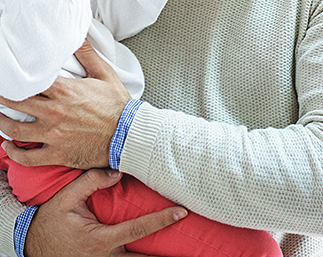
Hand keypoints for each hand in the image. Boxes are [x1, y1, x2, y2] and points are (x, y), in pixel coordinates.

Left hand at [0, 40, 128, 168]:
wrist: (129, 134)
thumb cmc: (118, 105)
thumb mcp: (105, 74)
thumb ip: (87, 54)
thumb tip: (78, 35)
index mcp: (65, 91)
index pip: (29, 81)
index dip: (16, 78)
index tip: (9, 75)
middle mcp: (54, 112)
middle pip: (16, 103)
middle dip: (2, 97)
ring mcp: (53, 135)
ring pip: (14, 130)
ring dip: (0, 122)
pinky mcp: (56, 154)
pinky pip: (27, 157)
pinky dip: (14, 152)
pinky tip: (8, 146)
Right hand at [23, 168, 187, 256]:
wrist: (31, 246)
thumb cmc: (50, 223)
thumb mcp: (65, 199)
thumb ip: (90, 181)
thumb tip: (117, 171)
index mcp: (100, 241)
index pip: (139, 229)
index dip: (163, 220)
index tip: (182, 212)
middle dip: (167, 255)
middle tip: (192, 249)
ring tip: (182, 251)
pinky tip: (158, 253)